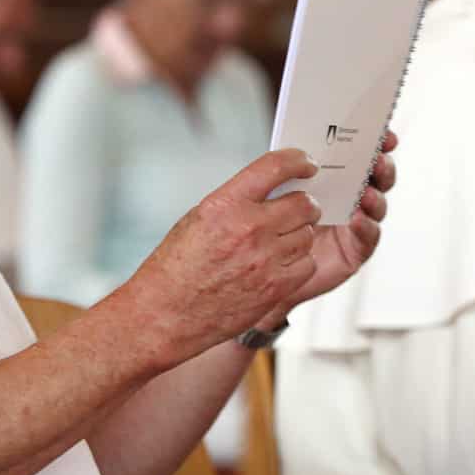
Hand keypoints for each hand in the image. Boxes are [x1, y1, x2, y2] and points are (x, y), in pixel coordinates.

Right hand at [117, 149, 322, 362]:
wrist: (166, 314)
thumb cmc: (177, 267)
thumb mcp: (200, 218)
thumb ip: (237, 201)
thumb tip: (273, 190)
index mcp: (226, 204)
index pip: (275, 167)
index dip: (298, 161)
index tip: (306, 164)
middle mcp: (249, 228)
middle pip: (304, 203)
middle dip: (304, 204)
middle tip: (298, 210)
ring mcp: (265, 259)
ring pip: (308, 234)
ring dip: (299, 235)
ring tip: (278, 243)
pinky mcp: (276, 287)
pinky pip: (307, 264)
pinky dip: (298, 263)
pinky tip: (279, 266)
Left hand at [271, 131, 398, 318]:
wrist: (263, 267)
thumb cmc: (269, 224)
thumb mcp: (276, 187)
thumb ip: (291, 166)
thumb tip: (300, 144)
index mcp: (335, 177)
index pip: (361, 154)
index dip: (376, 142)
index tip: (384, 132)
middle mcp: (350, 198)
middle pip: (378, 177)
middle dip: (382, 166)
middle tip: (378, 160)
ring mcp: (356, 223)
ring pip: (377, 205)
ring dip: (376, 196)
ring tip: (367, 192)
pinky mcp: (355, 249)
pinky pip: (368, 237)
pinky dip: (366, 226)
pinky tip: (357, 219)